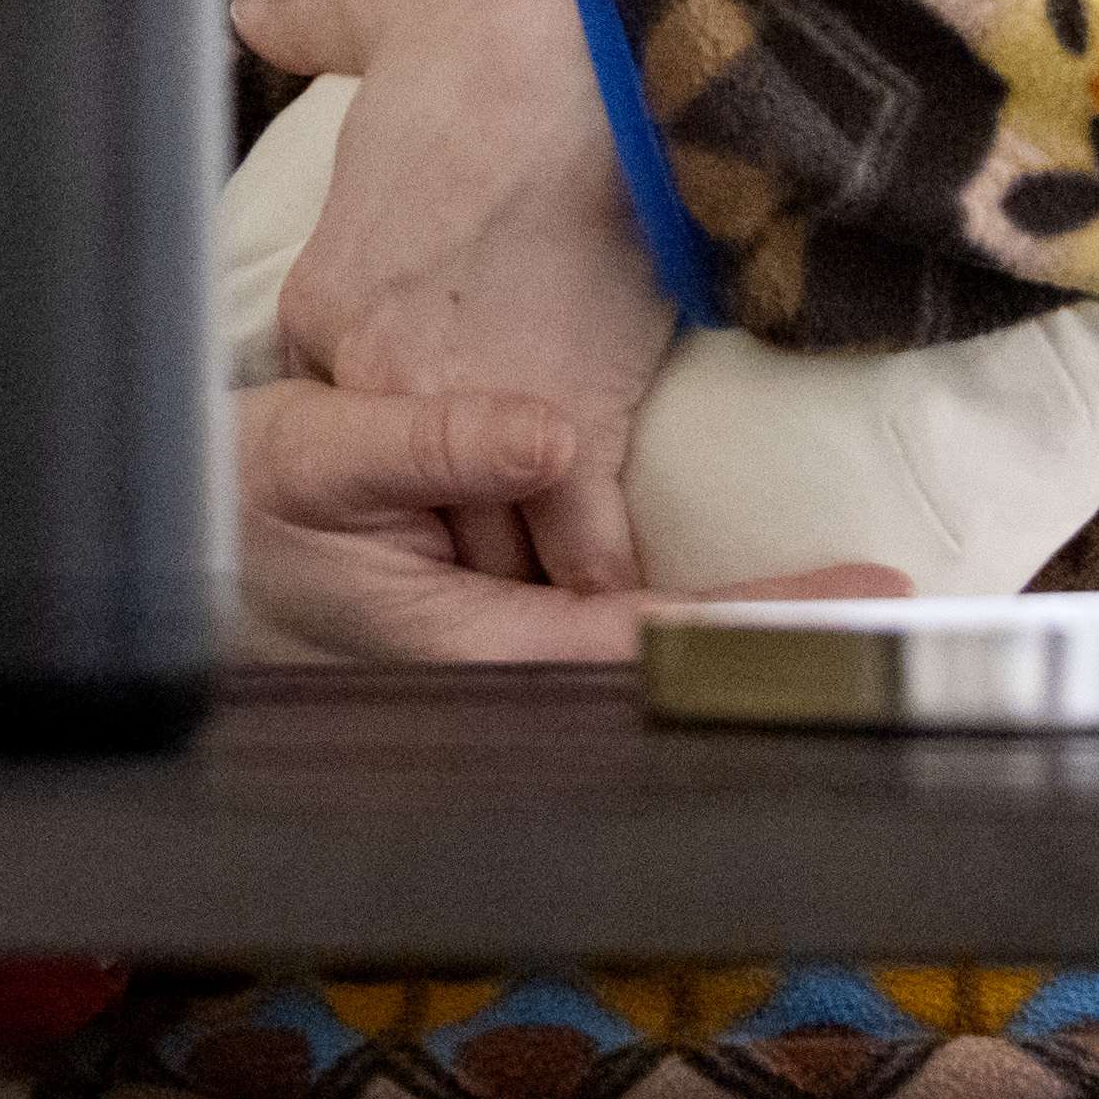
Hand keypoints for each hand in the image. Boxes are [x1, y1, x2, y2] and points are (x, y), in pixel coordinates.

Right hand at [232, 386, 898, 663]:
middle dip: (781, 637)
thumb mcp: (312, 450)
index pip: (637, 646)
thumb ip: (423, 445)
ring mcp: (517, 643)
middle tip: (897, 599)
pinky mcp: (521, 610)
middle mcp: (506, 661)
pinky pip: (626, 617)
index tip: (850, 600)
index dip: (748, 627)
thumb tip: (546, 436)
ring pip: (656, 650)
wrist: (201, 519)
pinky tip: (764, 592)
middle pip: (669, 661)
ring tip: (858, 598)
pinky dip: (701, 606)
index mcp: (464, 640)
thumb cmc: (246, 493)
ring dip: (751, 625)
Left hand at [238, 0, 677, 601]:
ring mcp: (475, 416)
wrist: (620, 67)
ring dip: (524, 557)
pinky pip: (581, 543)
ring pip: (488, 532)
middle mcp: (384, 375)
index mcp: (330, 294)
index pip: (339, 391)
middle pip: (406, 486)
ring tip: (557, 595)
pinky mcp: (572, 434)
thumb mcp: (385, 13)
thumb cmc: (500, 38)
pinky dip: (604, 571)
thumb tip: (252, 4)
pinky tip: (624, 598)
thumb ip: (312, 25)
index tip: (436, 414)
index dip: (390, 401)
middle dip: (449, 510)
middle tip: (495, 527)